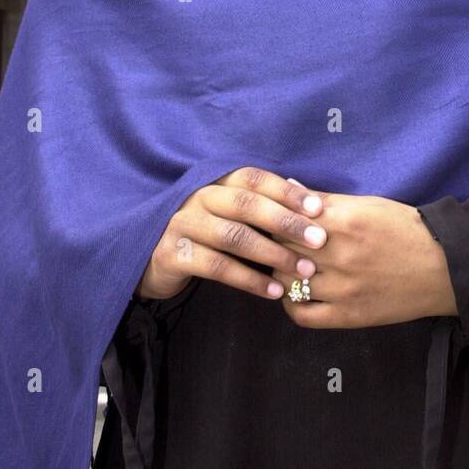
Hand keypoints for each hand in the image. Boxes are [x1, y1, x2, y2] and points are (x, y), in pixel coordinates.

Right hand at [134, 167, 326, 300]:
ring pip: (233, 236)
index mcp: (214, 182)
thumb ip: (260, 206)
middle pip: (246, 204)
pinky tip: (273, 290)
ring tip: (302, 271)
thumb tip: (310, 202)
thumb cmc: (203, 234)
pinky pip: (217, 267)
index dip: (286, 191)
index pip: (253, 178)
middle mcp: (196, 197)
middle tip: (318, 240)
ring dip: (272, 254)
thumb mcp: (228, 214)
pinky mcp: (172, 254)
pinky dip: (248, 279)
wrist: (150, 258)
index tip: (319, 208)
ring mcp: (181, 224)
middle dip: (286, 221)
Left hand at [272, 186, 457, 328]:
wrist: (442, 267)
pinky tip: (295, 292)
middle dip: (275, 242)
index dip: (276, 218)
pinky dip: (290, 303)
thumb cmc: (404, 229)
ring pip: (286, 281)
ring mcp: (342, 290)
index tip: (274, 217)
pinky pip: (302, 314)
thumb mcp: (366, 204)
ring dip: (281, 271)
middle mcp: (339, 256)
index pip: (285, 219)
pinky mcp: (348, 316)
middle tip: (274, 240)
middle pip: (281, 248)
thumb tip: (289, 187)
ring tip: (286, 264)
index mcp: (343, 223)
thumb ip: (324, 199)